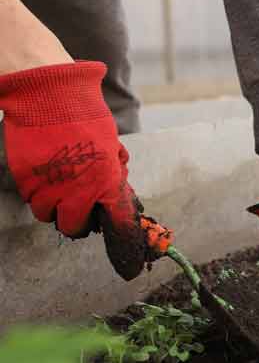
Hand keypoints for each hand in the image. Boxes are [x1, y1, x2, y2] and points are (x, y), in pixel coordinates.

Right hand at [0, 61, 146, 279]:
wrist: (50, 96)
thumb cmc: (87, 119)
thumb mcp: (112, 149)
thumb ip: (114, 178)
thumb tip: (118, 200)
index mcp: (107, 180)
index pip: (118, 223)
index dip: (124, 243)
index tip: (128, 266)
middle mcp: (78, 189)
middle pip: (75, 228)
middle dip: (80, 221)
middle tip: (82, 206)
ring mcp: (49, 185)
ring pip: (49, 216)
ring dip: (56, 208)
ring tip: (61, 185)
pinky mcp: (25, 179)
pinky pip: (32, 200)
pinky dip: (39, 194)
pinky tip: (46, 175)